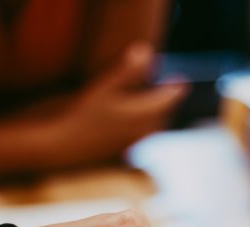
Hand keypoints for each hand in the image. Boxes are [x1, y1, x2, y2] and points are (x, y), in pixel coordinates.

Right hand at [47, 42, 186, 165]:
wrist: (67, 147)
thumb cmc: (83, 115)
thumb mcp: (104, 88)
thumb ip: (127, 71)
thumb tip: (146, 50)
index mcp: (143, 114)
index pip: (168, 99)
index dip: (176, 88)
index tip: (182, 81)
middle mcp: (143, 131)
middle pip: (163, 115)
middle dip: (165, 103)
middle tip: (169, 92)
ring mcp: (134, 145)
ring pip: (153, 129)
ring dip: (155, 117)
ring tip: (153, 108)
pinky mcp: (124, 154)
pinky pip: (141, 139)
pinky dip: (143, 129)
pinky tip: (133, 126)